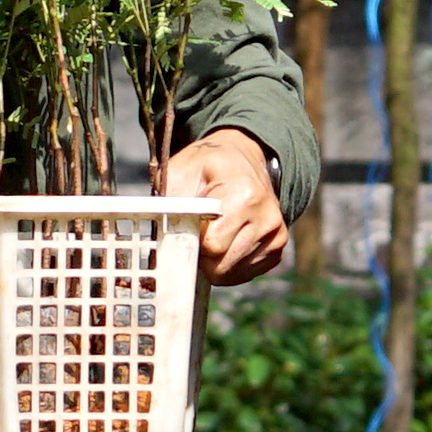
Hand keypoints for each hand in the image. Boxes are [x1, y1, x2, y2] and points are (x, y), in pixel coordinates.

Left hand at [165, 128, 286, 286]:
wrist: (242, 158)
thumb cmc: (207, 166)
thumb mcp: (180, 172)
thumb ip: (168, 205)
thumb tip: (154, 240)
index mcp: (244, 195)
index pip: (211, 245)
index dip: (192, 241)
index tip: (187, 225)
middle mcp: (266, 217)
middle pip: (221, 265)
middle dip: (201, 255)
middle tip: (197, 230)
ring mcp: (276, 234)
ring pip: (231, 273)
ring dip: (214, 261)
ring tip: (213, 232)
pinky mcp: (277, 247)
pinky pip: (244, 273)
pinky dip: (228, 263)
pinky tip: (226, 240)